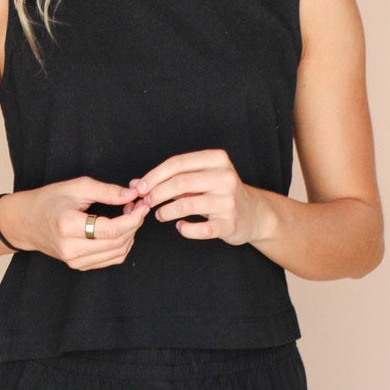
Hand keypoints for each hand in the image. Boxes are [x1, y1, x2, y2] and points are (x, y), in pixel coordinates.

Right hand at [0, 177, 149, 270]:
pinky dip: (122, 245)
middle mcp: (70, 248)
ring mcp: (74, 260)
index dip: (132, 219)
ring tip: (129, 216)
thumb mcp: (77, 187)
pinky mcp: (79, 266)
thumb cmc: (49, 200)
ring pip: (117, 253)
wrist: (26, 222)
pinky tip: (120, 230)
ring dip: (130, 235)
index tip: (142, 205)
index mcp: (68, 226)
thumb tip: (132, 194)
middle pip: (117, 243)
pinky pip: (111, 259)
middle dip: (134, 224)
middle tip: (136, 207)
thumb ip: (107, 191)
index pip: (111, 230)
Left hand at [127, 150, 266, 245]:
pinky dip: (184, 229)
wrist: (253, 214)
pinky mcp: (229, 224)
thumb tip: (136, 184)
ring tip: (159, 215)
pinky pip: (199, 229)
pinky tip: (180, 227)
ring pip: (187, 205)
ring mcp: (228, 202)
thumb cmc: (220, 193)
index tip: (140, 187)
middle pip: (180, 182)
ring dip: (166, 211)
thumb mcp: (201, 178)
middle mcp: (225, 178)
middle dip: (156, 193)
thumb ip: (171, 179)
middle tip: (145, 202)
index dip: (154, 175)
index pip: (177, 163)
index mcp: (217, 159)